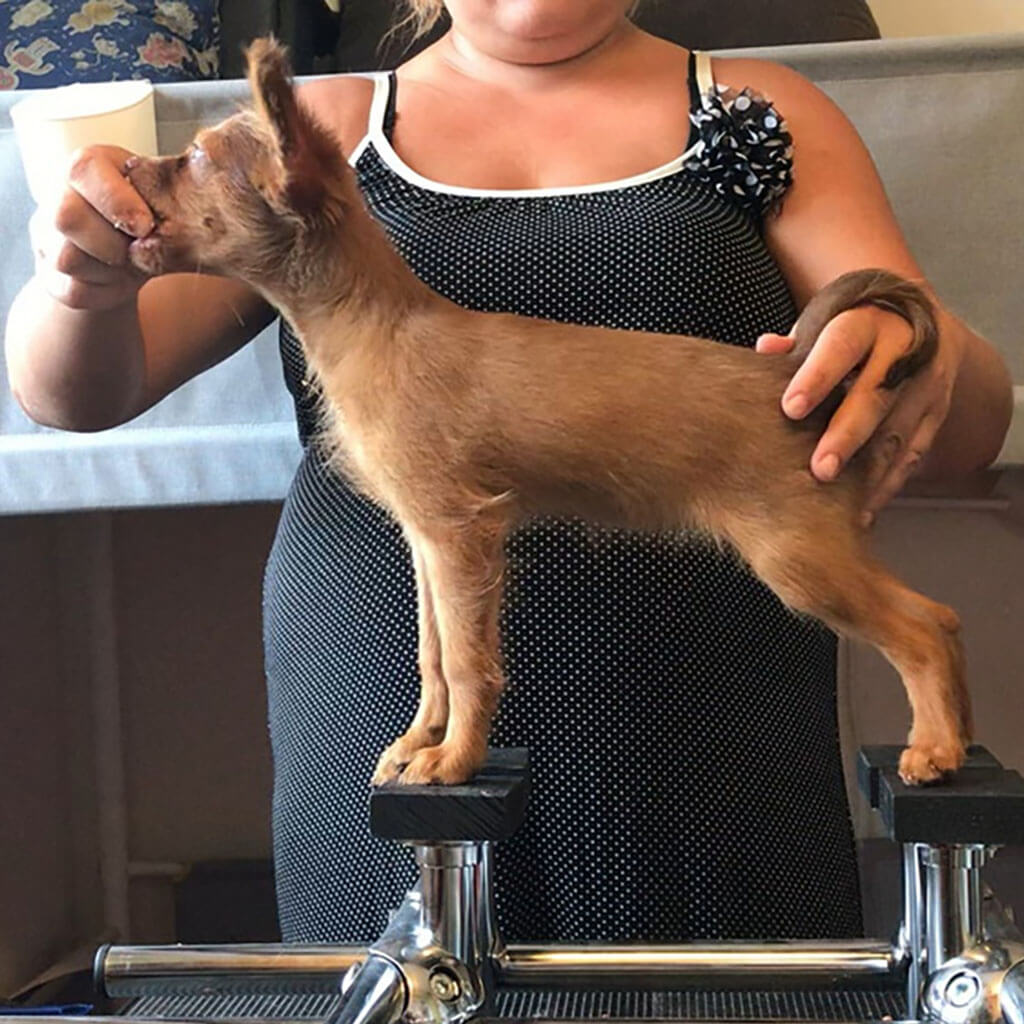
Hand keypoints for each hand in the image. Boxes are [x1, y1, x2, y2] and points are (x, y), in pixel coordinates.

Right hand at [30, 144, 153, 311]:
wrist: (130, 257)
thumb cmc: (149, 219)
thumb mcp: (160, 200)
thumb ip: (169, 197)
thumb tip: (189, 207)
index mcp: (89, 169)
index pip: (83, 170)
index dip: (116, 200)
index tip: (146, 225)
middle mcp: (58, 197)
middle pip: (66, 217)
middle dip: (113, 242)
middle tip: (139, 251)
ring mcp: (48, 237)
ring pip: (67, 258)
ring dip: (111, 269)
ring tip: (131, 264)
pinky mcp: (52, 275)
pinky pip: (73, 290)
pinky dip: (106, 292)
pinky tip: (119, 280)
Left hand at [757, 303, 964, 523]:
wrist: (916, 317)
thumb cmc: (854, 325)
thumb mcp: (827, 320)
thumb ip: (796, 341)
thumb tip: (766, 349)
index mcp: (869, 320)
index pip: (842, 346)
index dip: (817, 377)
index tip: (791, 408)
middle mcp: (905, 350)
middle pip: (876, 396)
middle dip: (848, 435)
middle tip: (822, 468)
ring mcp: (926, 383)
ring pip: (898, 430)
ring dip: (870, 470)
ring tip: (843, 503)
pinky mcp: (937, 412)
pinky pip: (914, 453)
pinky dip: (888, 483)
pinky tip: (864, 508)